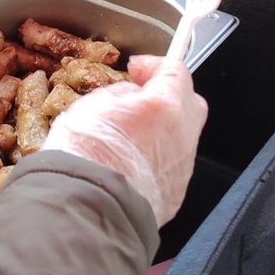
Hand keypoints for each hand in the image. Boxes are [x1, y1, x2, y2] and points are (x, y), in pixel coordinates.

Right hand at [43, 55, 207, 226]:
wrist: (85, 209)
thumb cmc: (84, 155)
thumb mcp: (92, 104)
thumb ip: (121, 95)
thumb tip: (131, 97)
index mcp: (165, 106)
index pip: (175, 70)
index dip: (155, 65)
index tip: (137, 69)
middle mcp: (182, 135)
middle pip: (191, 103)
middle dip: (169, 95)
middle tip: (142, 98)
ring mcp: (182, 167)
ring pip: (182, 137)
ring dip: (162, 130)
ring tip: (130, 136)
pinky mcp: (175, 194)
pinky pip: (171, 167)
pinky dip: (156, 159)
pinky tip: (130, 164)